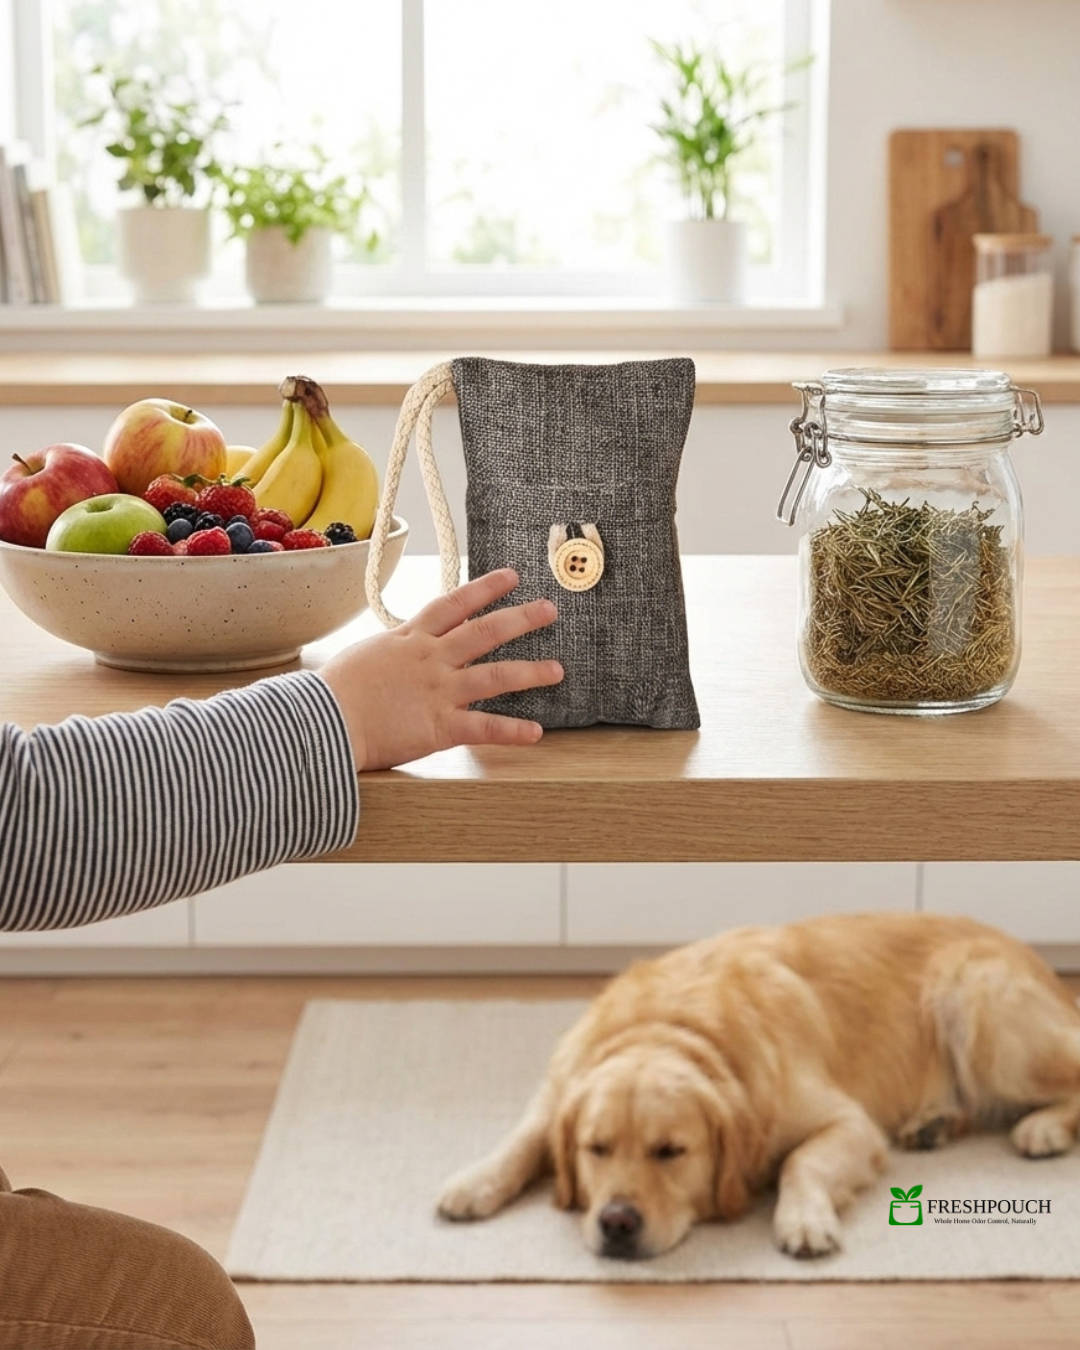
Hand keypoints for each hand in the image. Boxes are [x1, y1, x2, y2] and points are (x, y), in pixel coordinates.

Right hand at [318, 569, 562, 770]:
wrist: (322, 720)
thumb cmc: (332, 692)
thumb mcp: (364, 657)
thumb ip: (390, 653)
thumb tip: (394, 652)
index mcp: (410, 639)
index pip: (454, 604)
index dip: (485, 588)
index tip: (511, 576)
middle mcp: (431, 659)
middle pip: (485, 631)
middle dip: (521, 618)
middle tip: (549, 609)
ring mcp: (439, 691)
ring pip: (495, 676)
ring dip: (530, 672)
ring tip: (557, 671)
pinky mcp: (440, 726)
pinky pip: (484, 728)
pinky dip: (512, 731)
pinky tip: (536, 733)